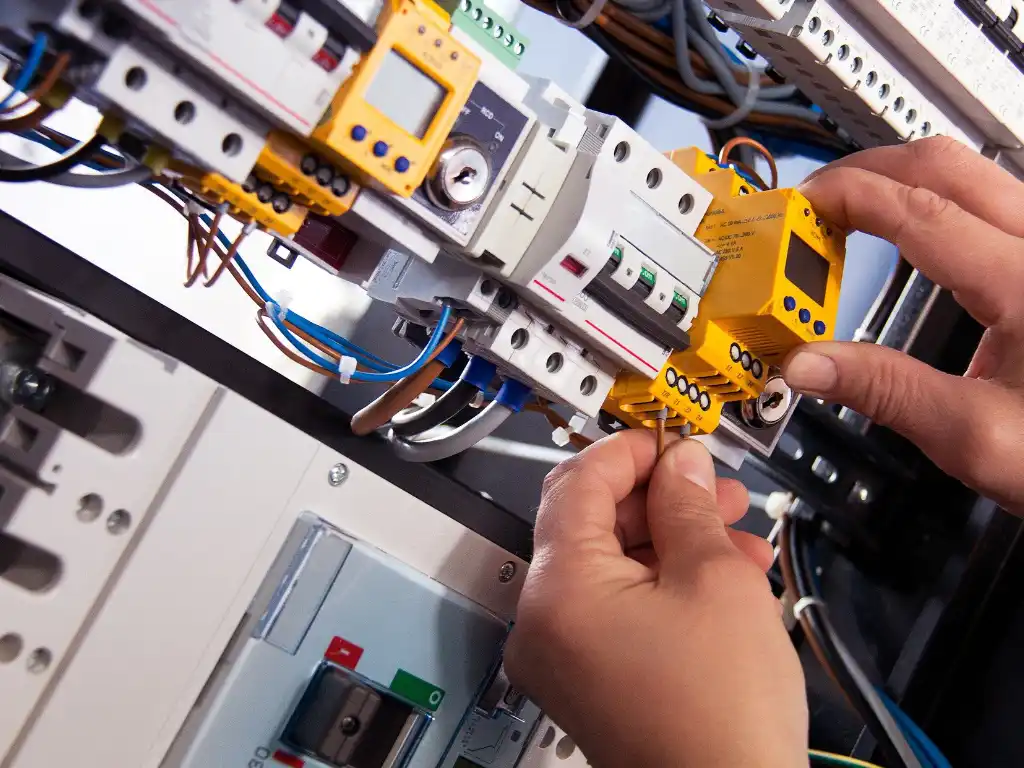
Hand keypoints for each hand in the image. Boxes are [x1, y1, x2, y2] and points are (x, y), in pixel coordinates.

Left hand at [505, 432, 805, 767]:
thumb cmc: (721, 718)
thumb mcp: (716, 580)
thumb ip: (689, 505)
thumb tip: (681, 464)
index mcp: (559, 589)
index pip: (577, 483)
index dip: (630, 450)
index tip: (671, 440)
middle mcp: (543, 623)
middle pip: (591, 524)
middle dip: (659, 498)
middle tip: (712, 486)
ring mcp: (562, 657)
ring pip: (611, 567)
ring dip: (671, 541)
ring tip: (734, 535)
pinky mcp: (588, 680)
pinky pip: (616, 610)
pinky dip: (662, 586)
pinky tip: (720, 579)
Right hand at [789, 137, 1023, 513]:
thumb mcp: (975, 438)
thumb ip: (885, 392)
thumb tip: (810, 363)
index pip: (919, 211)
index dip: (850, 197)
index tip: (802, 205)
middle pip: (947, 165)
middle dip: (869, 170)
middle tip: (816, 203)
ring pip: (975, 175)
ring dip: (904, 181)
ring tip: (852, 217)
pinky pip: (993, 204)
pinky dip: (935, 202)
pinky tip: (910, 234)